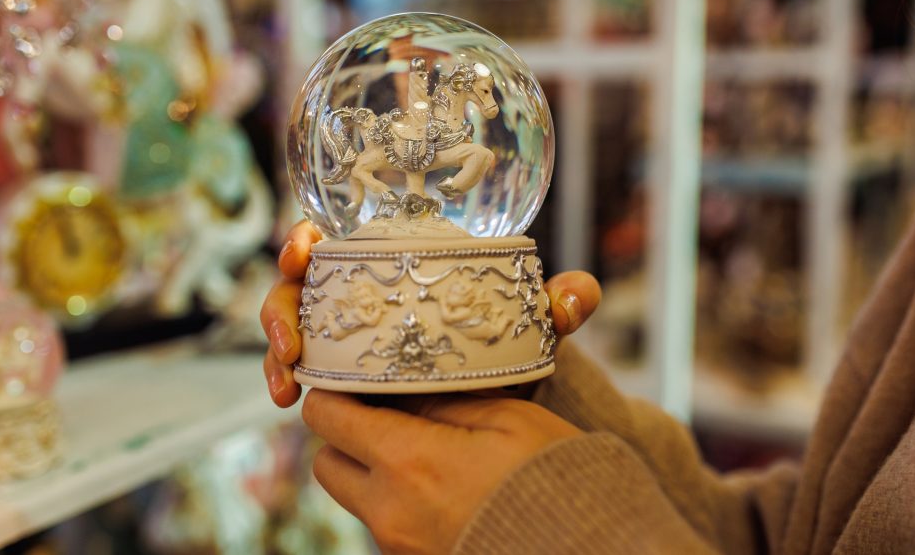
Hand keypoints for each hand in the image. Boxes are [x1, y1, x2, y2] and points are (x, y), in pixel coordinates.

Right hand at [259, 221, 602, 406]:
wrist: (498, 400)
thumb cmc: (503, 344)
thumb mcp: (525, 324)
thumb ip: (554, 306)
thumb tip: (580, 294)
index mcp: (393, 262)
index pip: (340, 240)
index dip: (309, 237)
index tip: (306, 247)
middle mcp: (358, 293)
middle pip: (300, 284)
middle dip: (281, 306)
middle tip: (291, 340)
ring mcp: (342, 333)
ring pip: (292, 327)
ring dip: (277, 351)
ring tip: (288, 386)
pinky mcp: (336, 373)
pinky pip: (300, 370)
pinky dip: (288, 381)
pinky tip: (291, 401)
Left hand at [304, 389, 581, 554]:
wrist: (588, 551)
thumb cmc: (554, 479)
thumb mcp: (507, 417)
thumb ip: (443, 398)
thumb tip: (399, 385)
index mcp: (407, 462)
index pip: (326, 417)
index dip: (332, 391)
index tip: (350, 377)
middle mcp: (389, 511)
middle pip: (326, 461)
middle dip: (345, 434)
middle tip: (384, 411)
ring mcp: (398, 546)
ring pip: (353, 496)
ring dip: (371, 469)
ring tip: (421, 448)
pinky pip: (384, 524)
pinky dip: (398, 500)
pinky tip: (442, 484)